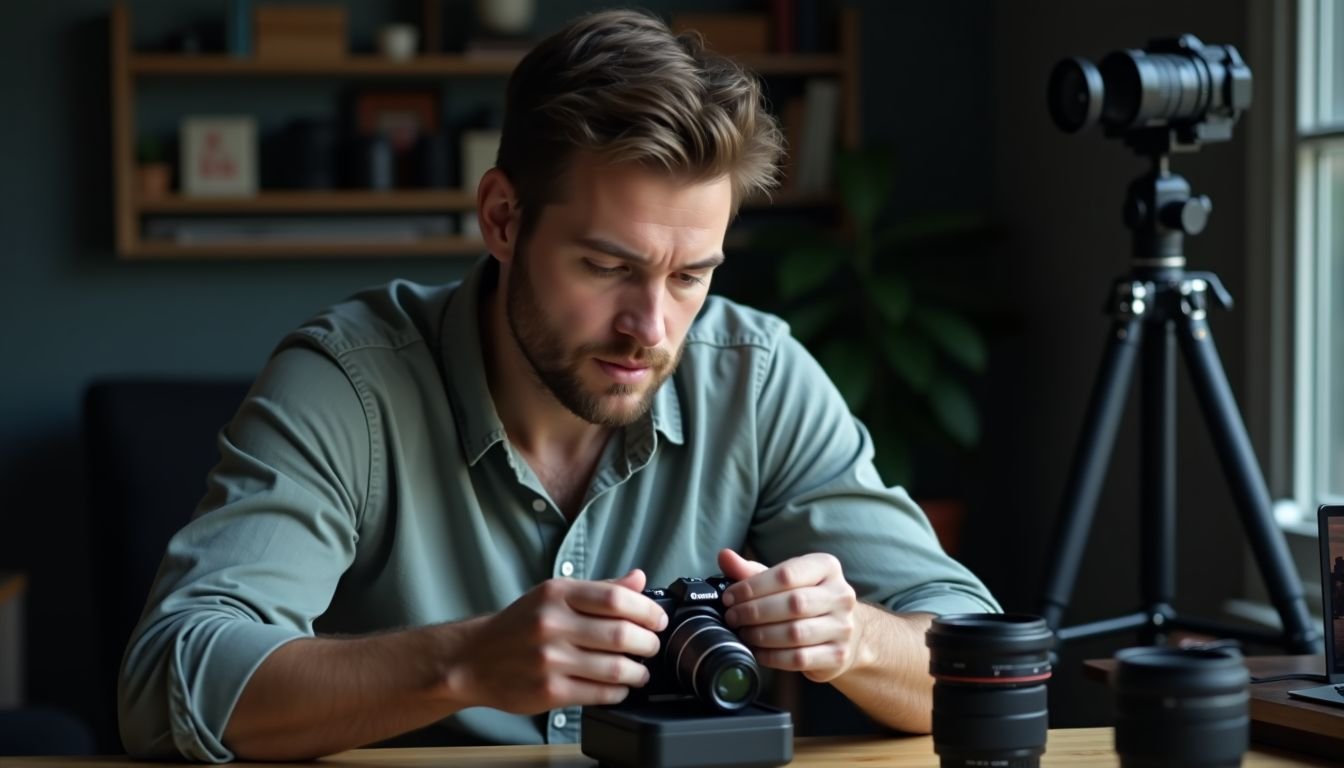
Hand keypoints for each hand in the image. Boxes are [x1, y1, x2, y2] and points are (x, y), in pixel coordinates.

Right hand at [449, 569, 668, 713]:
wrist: (474, 659)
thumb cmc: (519, 625)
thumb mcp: (554, 595)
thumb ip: (599, 589)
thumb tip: (639, 579)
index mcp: (557, 594)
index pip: (616, 598)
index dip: (647, 610)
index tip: (659, 619)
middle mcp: (552, 624)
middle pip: (621, 634)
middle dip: (648, 643)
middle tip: (652, 646)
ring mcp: (550, 660)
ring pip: (615, 668)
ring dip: (638, 671)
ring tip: (640, 670)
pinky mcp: (548, 692)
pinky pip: (599, 693)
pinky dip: (618, 691)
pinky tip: (619, 685)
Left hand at [718, 549, 861, 682]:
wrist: (844, 632)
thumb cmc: (807, 600)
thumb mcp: (783, 581)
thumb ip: (752, 570)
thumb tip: (724, 557)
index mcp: (827, 567)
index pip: (786, 574)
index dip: (752, 587)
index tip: (729, 597)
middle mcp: (841, 595)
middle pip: (793, 603)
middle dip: (754, 612)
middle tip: (733, 617)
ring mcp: (843, 627)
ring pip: (796, 633)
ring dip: (761, 635)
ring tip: (743, 633)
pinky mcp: (838, 655)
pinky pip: (799, 658)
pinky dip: (772, 656)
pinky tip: (757, 652)